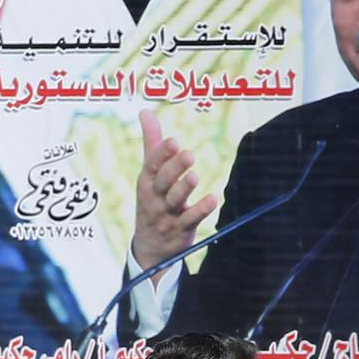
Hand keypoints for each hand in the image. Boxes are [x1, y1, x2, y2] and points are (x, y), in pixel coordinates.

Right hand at [132, 109, 216, 279]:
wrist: (149, 248)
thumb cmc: (152, 200)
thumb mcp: (148, 173)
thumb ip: (152, 143)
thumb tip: (145, 110)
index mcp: (146, 182)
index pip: (151, 166)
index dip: (161, 155)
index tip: (173, 141)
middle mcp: (154, 198)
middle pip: (163, 183)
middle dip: (174, 169)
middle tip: (188, 154)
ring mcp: (167, 216)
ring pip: (175, 201)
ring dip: (184, 189)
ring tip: (195, 176)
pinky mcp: (181, 231)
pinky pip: (191, 220)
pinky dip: (201, 210)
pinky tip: (213, 199)